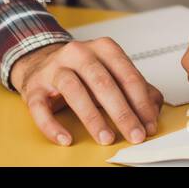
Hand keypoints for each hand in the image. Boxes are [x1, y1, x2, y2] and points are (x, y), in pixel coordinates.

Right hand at [10, 39, 162, 146]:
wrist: (40, 62)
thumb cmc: (82, 71)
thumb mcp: (111, 72)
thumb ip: (135, 87)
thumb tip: (154, 107)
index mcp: (103, 48)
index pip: (127, 75)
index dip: (141, 102)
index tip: (149, 124)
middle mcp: (79, 53)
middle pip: (104, 83)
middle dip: (122, 112)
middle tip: (135, 134)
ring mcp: (54, 69)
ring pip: (74, 91)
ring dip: (93, 118)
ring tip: (106, 138)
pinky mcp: (33, 87)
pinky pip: (40, 108)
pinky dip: (52, 126)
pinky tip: (65, 139)